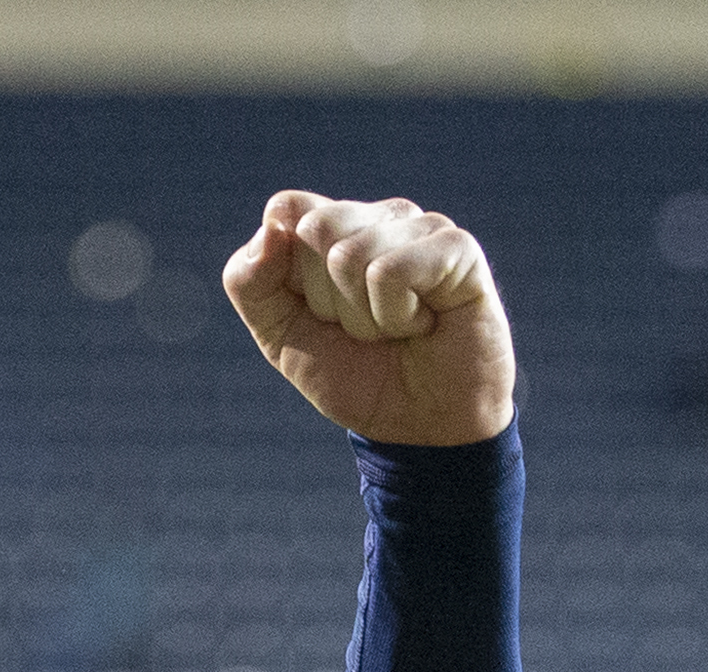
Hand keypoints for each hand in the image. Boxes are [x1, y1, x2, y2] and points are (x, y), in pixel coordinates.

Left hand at [223, 190, 514, 446]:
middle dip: (326, 299)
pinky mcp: (456, 247)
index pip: (285, 210)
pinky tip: (422, 324)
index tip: (315, 311)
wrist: (419, 425)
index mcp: (334, 226)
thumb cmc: (355, 375)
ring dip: (363, 316)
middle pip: (315, 228)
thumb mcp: (280, 335)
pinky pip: (390, 271)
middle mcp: (378, 217)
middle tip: (361, 327)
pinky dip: (395, 316)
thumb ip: (251, 283)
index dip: (286, 274)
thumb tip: (271, 228)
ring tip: (394, 330)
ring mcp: (421, 226)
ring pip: (350, 254)